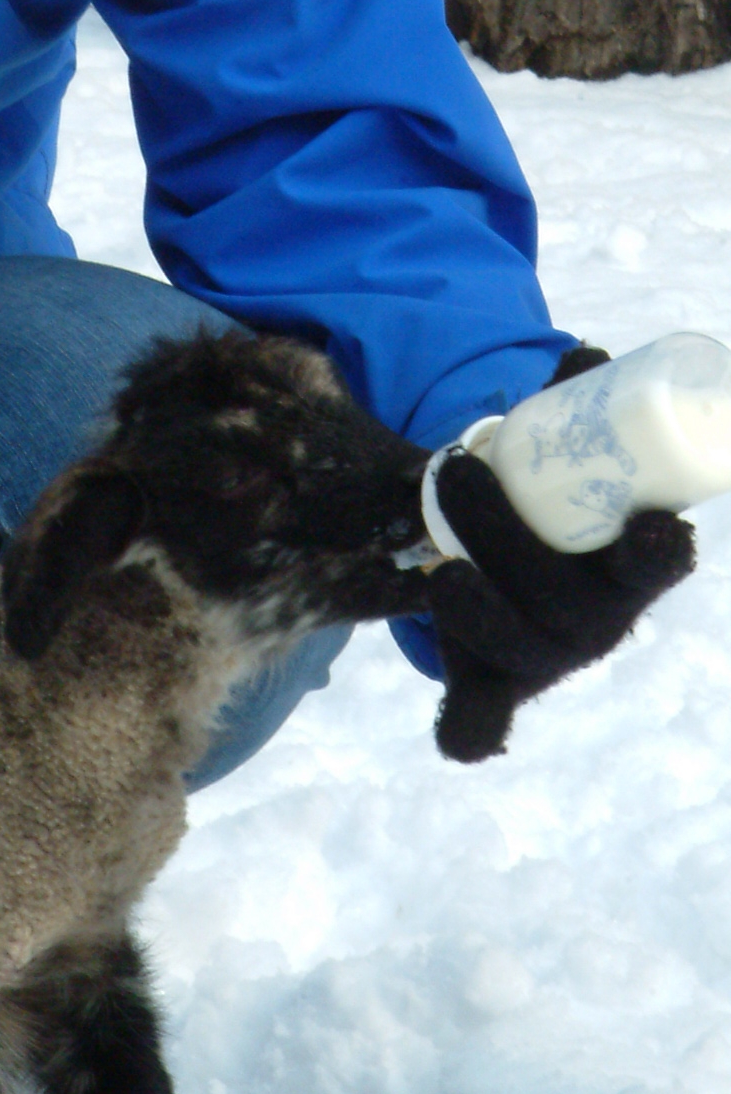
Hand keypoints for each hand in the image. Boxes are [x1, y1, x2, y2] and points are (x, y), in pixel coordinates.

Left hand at [425, 415, 693, 762]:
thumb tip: (589, 356)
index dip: (656, 550)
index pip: (655, 562)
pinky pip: (482, 723)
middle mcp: (597, 623)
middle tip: (458, 470)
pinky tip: (462, 738)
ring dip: (476, 603)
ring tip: (437, 563)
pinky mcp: (491, 688)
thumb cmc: (550, 510)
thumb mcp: (566, 467)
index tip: (651, 524)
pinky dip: (471, 730)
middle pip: (565, 600)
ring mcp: (543, 660)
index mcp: (629, 570)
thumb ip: (574, 410)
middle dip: (506, 537)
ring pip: (517, 647)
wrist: (511, 577)